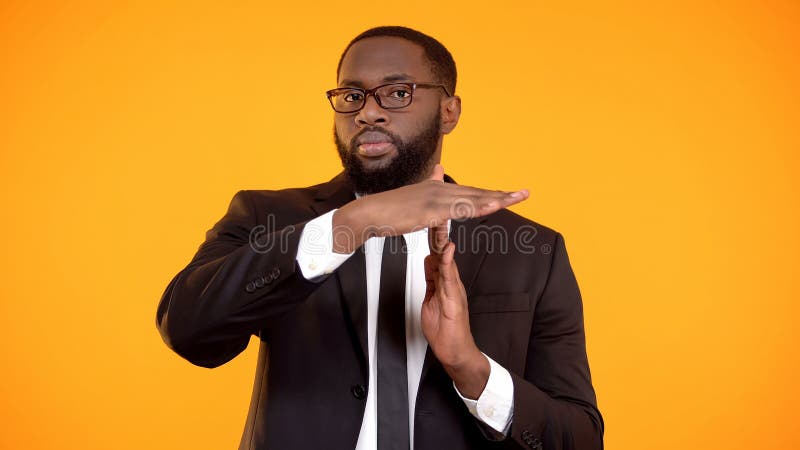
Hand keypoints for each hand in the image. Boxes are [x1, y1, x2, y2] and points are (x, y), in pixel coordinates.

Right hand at [332, 164, 528, 252]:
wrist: (369, 213)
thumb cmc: (389, 210)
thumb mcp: (414, 196)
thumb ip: (429, 185)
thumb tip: (439, 170)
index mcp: (437, 188)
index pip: (470, 191)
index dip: (491, 193)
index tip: (510, 194)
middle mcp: (439, 189)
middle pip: (476, 192)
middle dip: (501, 194)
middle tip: (524, 194)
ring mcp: (434, 198)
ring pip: (471, 199)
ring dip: (495, 200)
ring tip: (514, 199)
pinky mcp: (428, 210)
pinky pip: (457, 210)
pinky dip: (475, 208)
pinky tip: (488, 209)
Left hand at [422, 200, 489, 398]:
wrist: (455, 351)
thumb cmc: (445, 327)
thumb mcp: (433, 296)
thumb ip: (433, 276)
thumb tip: (429, 259)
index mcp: (445, 276)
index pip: (438, 245)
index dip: (432, 225)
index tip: (427, 207)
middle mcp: (451, 277)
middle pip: (444, 245)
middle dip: (441, 223)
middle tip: (437, 201)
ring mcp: (454, 287)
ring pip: (448, 257)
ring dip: (444, 237)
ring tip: (441, 217)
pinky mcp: (454, 299)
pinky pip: (450, 278)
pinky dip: (447, 263)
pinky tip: (446, 250)